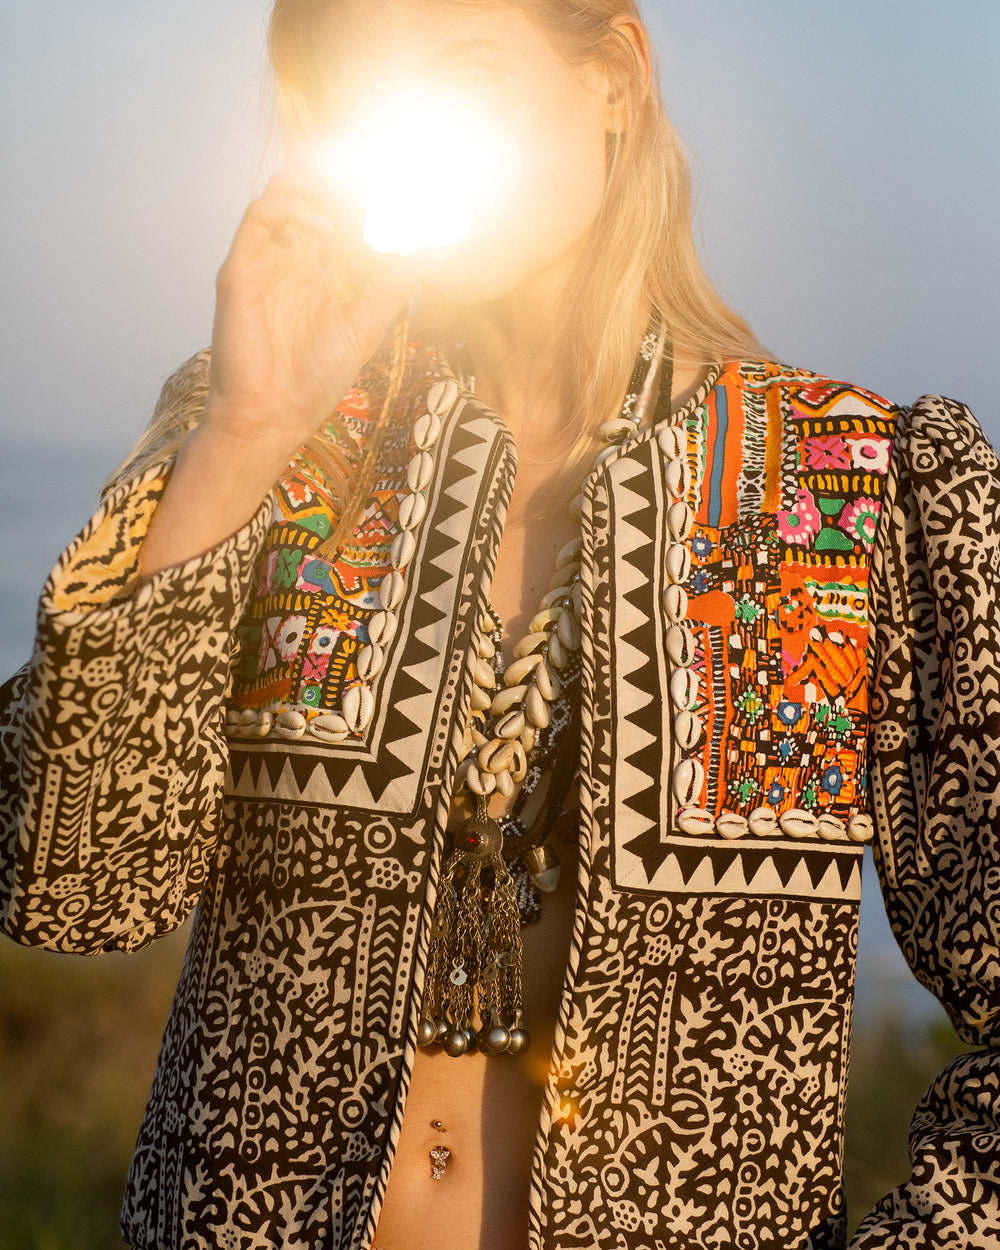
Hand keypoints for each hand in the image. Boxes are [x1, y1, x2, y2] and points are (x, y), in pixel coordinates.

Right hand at [203, 168, 418, 458]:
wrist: (272, 415)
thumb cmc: (315, 378)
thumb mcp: (367, 325)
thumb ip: (394, 285)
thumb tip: (431, 247)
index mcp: (320, 268)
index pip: (341, 210)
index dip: (367, 195)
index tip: (402, 192)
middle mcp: (292, 256)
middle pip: (313, 190)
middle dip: (346, 182)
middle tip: (380, 186)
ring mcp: (265, 259)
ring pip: (284, 190)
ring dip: (319, 185)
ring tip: (351, 204)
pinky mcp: (241, 268)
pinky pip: (260, 213)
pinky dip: (293, 207)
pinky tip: (325, 228)